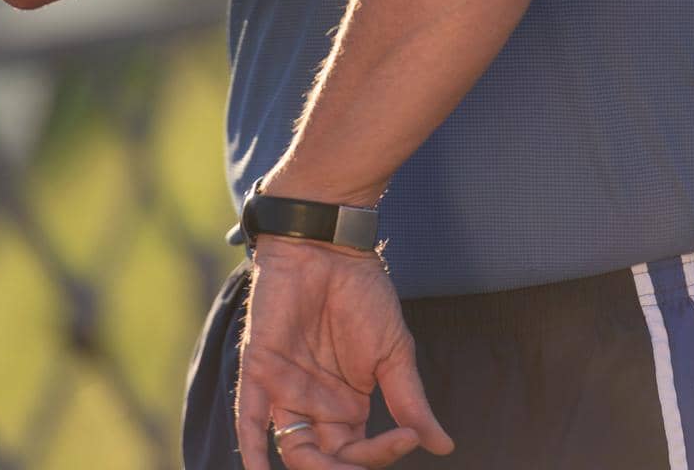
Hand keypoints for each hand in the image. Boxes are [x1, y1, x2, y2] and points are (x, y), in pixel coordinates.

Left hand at [234, 236, 454, 468]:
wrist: (331, 246)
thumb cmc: (364, 293)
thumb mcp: (394, 352)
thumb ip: (410, 401)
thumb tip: (443, 448)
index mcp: (347, 405)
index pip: (360, 453)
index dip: (383, 453)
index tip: (409, 436)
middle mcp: (315, 405)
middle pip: (325, 460)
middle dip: (345, 469)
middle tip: (369, 457)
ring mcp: (285, 389)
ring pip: (292, 448)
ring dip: (312, 466)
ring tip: (333, 468)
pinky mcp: (259, 369)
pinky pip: (249, 417)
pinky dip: (251, 449)